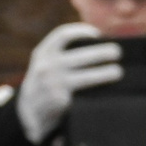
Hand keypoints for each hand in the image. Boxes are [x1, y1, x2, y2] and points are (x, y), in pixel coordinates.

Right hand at [16, 22, 122, 143]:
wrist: (27, 113)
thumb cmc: (44, 83)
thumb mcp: (44, 64)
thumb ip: (62, 55)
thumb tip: (99, 44)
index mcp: (42, 53)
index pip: (63, 35)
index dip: (81, 31)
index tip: (98, 34)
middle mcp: (47, 67)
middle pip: (82, 56)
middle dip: (103, 53)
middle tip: (118, 53)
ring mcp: (54, 86)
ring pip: (87, 77)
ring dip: (106, 73)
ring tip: (119, 72)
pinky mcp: (61, 102)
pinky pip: (85, 94)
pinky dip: (99, 90)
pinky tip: (110, 89)